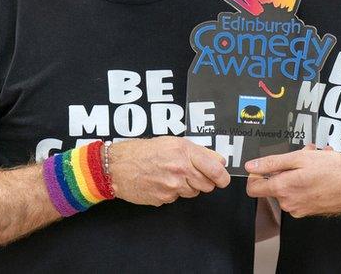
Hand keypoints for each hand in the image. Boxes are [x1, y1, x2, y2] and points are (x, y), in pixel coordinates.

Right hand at [108, 136, 230, 205]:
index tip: (222, 178)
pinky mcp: (164, 199)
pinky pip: (178, 198)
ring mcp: (172, 186)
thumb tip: (219, 161)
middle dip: (204, 181)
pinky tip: (162, 182)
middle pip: (208, 185)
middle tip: (191, 173)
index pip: (216, 170)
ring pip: (194, 192)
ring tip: (172, 175)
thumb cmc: (142, 151)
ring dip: (188, 186)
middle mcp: (180, 169)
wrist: (117, 166)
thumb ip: (198, 151)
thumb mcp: (172, 142)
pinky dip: (174, 193)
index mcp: (184, 152)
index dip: (222, 176)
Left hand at [245, 145, 340, 217]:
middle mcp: (288, 203)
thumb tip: (251, 166)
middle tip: (300, 157)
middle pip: (273, 185)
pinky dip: (305, 182)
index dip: (255, 175)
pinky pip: (299, 194)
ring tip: (314, 162)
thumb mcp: (300, 158)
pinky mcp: (308, 210)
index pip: (253, 188)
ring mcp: (298, 209)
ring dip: (296, 173)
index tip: (265, 166)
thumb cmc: (334, 171)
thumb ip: (272, 163)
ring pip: (288, 187)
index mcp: (282, 189)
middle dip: (284, 169)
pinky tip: (319, 173)